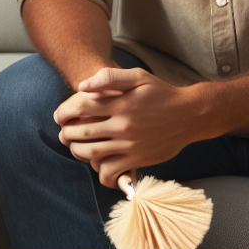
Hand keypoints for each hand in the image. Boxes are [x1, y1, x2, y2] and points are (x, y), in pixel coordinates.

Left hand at [54, 67, 212, 187]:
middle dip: (66, 133)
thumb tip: (82, 86)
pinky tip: (98, 166)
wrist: (190, 115)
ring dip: (77, 151)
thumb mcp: (138, 76)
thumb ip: (109, 77)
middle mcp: (123, 125)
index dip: (64, 111)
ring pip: (91, 153)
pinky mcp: (138, 160)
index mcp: (121, 103)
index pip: (81, 106)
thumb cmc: (161, 93)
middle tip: (63, 132)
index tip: (59, 116)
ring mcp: (130, 145)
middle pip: (82, 132)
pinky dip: (100, 172)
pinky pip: (111, 172)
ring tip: (74, 147)